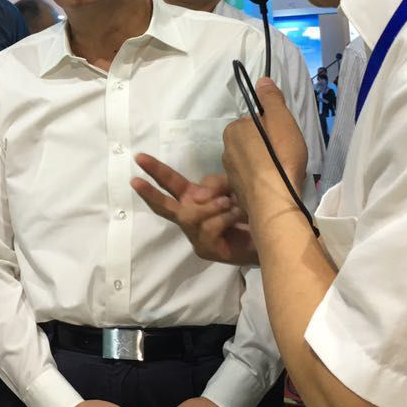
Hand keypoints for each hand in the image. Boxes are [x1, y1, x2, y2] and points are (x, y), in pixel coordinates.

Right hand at [131, 154, 257, 264]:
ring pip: (191, 214)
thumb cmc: (250, 211)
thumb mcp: (231, 187)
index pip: (170, 182)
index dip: (155, 170)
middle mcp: (189, 217)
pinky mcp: (205, 249)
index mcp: (193, 199)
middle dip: (149, 192)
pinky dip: (225, 218)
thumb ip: (214, 185)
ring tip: (232, 204)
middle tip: (135, 181)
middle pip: (164, 205)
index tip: (138, 157)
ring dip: (213, 206)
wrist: (271, 236)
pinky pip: (208, 226)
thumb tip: (197, 196)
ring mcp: (195, 235)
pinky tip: (238, 217)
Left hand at [223, 77, 307, 225]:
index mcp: (233, 131)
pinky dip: (261, 180)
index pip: (253, 122)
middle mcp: (226, 150)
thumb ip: (271, 99)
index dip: (270, 128)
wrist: (274, 201)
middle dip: (265, 146)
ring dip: (263, 164)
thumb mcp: (281, 120)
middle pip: (251, 142)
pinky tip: (275, 185)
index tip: (282, 138)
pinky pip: (251, 179)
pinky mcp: (237, 192)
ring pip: (251, 161)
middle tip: (284, 155)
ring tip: (281, 171)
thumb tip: (261, 80)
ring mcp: (230, 174)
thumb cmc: (279, 156)